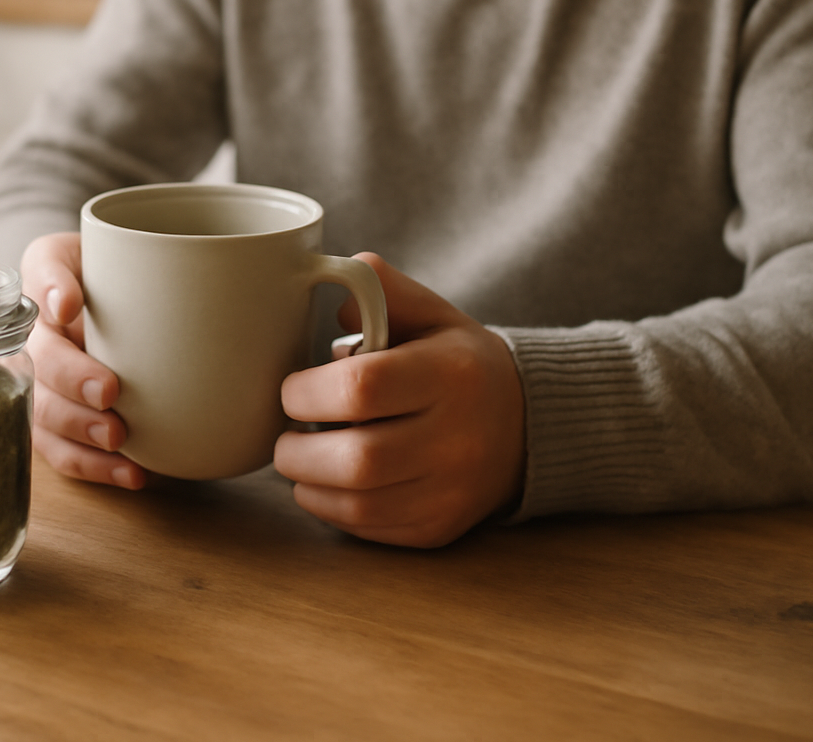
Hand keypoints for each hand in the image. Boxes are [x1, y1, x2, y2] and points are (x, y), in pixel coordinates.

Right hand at [21, 232, 147, 489]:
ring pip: (42, 413)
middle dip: (69, 378)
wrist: (131, 308)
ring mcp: (41, 383)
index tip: (71, 308)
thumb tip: (86, 302)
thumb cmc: (130, 278)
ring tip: (119, 440)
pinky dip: (95, 467)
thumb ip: (139, 268)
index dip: (52, 291)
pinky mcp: (57, 424)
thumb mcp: (132, 256)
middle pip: (37, 358)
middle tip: (108, 391)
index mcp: (49, 278)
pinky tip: (131, 473)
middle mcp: (35, 332)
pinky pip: (62, 452)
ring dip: (77, 431)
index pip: (42, 275)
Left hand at [273, 254, 525, 547]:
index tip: (293, 389)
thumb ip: (381, 288)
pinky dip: (332, 508)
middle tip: (287, 434)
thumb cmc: (458, 363)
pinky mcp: (440, 528)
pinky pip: (369, 528)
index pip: (362, 388)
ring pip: (358, 504)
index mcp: (450, 374)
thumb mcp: (431, 312)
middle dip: (297, 450)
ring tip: (302, 457)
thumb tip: (333, 283)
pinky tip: (328, 482)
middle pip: (357, 459)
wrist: (526, 425)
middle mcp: (456, 438)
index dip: (308, 391)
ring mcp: (451, 491)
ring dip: (307, 483)